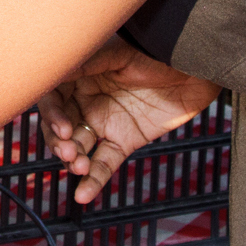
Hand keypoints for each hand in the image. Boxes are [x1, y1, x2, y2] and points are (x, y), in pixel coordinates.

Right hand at [37, 37, 221, 203]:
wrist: (193, 67)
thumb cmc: (156, 51)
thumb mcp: (118, 54)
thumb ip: (86, 63)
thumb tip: (54, 68)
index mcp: (79, 75)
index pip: (52, 97)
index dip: (52, 114)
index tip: (63, 127)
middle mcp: (86, 100)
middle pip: (59, 126)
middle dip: (59, 142)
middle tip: (69, 152)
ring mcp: (104, 122)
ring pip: (78, 147)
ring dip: (73, 160)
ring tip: (79, 166)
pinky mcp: (124, 141)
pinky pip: (104, 163)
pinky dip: (93, 181)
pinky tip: (83, 195)